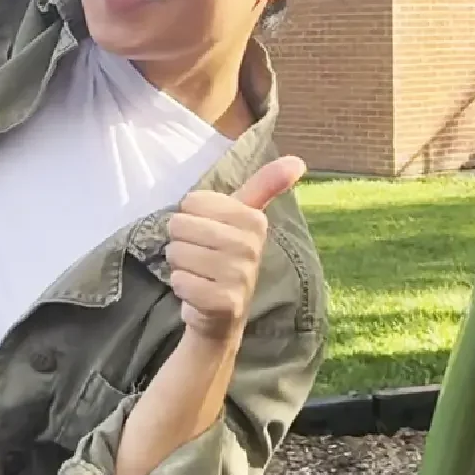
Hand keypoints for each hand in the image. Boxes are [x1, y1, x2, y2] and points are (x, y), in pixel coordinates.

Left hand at [164, 156, 306, 343]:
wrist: (223, 313)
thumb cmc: (227, 253)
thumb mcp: (244, 215)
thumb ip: (265, 184)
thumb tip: (298, 161)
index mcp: (254, 220)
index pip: (192, 201)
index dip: (190, 216)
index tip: (208, 230)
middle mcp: (251, 247)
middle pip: (180, 225)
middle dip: (181, 240)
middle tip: (200, 254)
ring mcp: (239, 276)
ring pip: (177, 252)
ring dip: (180, 264)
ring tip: (199, 272)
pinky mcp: (224, 303)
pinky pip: (180, 281)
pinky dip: (181, 285)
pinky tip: (197, 291)